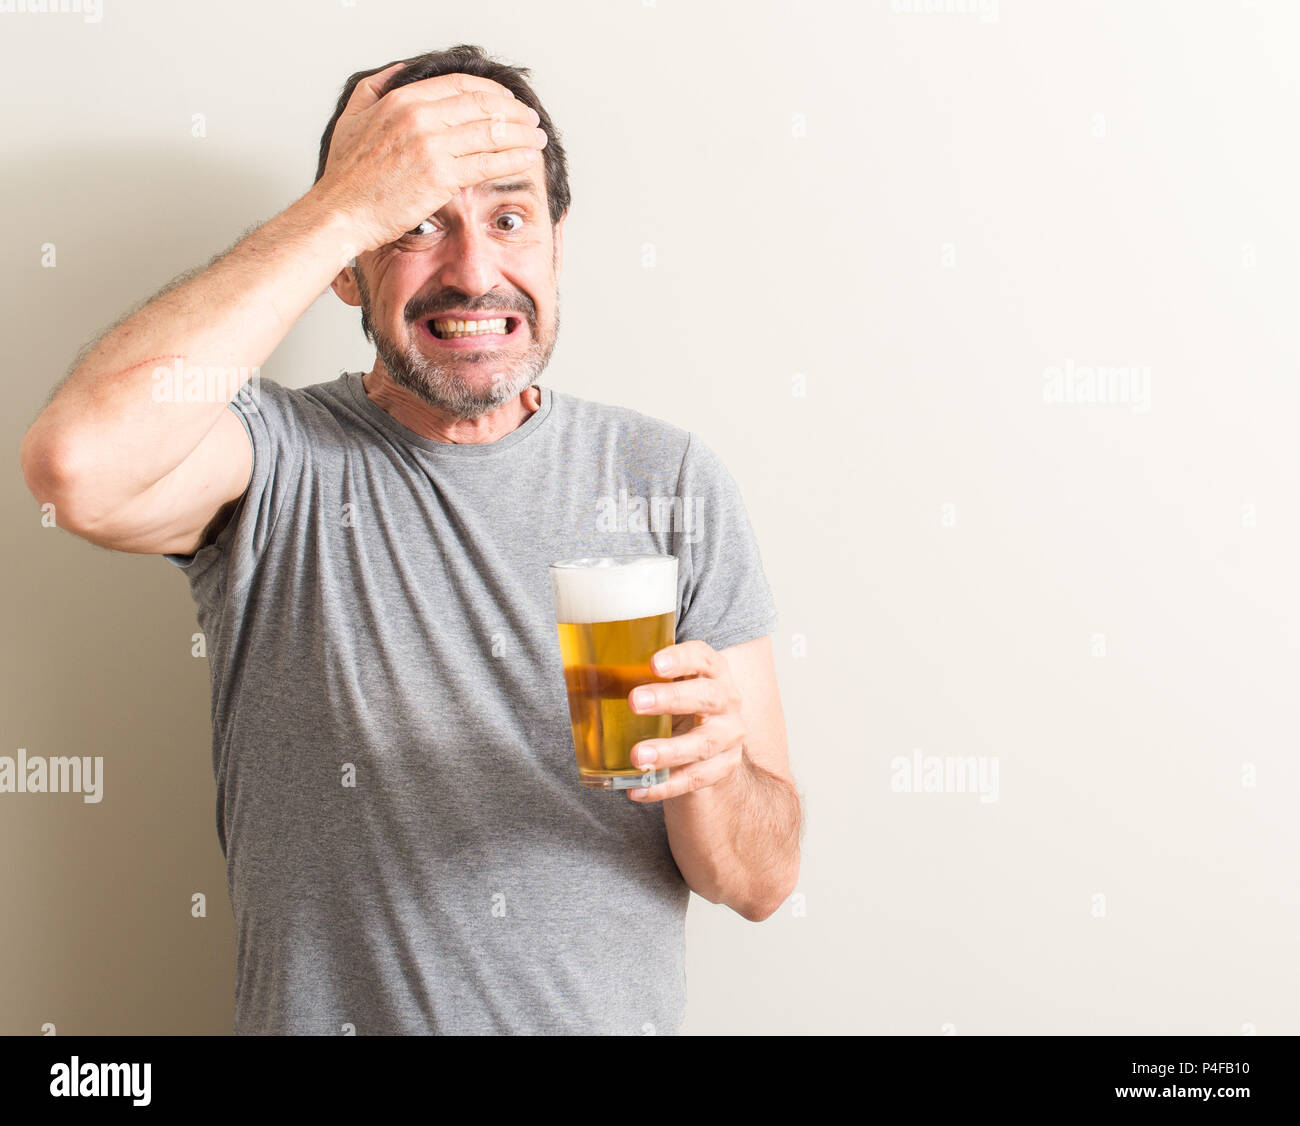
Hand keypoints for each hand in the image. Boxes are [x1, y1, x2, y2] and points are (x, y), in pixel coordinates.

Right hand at [315, 62, 547, 250]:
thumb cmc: (346, 173)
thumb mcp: (353, 115)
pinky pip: (487, 163)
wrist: (342, 212)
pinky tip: (527, 158)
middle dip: (515, 112)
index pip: (462, 85)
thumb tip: (400, 71)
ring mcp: (432, 147)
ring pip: (491, 133)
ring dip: (521, 134)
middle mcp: (420, 117)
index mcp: (403, 99)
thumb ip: (376, 87)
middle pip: (483, 106)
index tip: (508, 101)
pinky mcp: (441, 177)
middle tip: (531, 120)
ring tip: (538, 138)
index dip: (492, 92)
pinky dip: (513, 158)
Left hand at [625, 641, 745, 802]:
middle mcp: (727, 701)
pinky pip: (695, 779)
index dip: (681, 658)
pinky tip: (638, 790)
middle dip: (671, 699)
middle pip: (707, 697)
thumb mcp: (662, 688)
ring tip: (637, 756)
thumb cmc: (679, 707)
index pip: (703, 658)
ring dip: (669, 750)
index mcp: (712, 672)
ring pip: (703, 744)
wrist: (712, 746)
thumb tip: (579, 676)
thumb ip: (630, 680)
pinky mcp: (723, 768)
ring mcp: (728, 737)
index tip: (654, 663)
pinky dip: (665, 787)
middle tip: (634, 702)